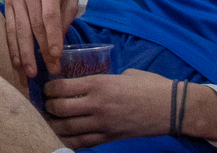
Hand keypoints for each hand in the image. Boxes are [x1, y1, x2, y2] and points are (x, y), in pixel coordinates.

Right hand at [2, 0, 78, 76]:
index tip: (56, 56)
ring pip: (20, 29)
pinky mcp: (7, 2)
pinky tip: (17, 61)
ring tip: (30, 72)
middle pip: (34, 25)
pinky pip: (10, 28)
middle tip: (50, 70)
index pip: (50, 15)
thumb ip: (66, 18)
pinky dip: (13, 46)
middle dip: (41, 50)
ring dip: (25, 53)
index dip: (52, 37)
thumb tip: (59, 44)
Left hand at [43, 71, 216, 146]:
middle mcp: (96, 104)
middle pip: (59, 109)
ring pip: (67, 128)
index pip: (60, 87)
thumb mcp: (120, 74)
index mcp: (97, 84)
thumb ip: (100, 78)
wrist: (171, 108)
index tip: (46, 87)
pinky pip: (82, 142)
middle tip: (45, 103)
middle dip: (47, 106)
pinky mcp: (110, 137)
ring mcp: (103, 124)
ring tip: (49, 119)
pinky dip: (69, 140)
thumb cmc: (147, 85)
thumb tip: (85, 80)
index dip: (48, 88)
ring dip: (54, 124)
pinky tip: (62, 135)